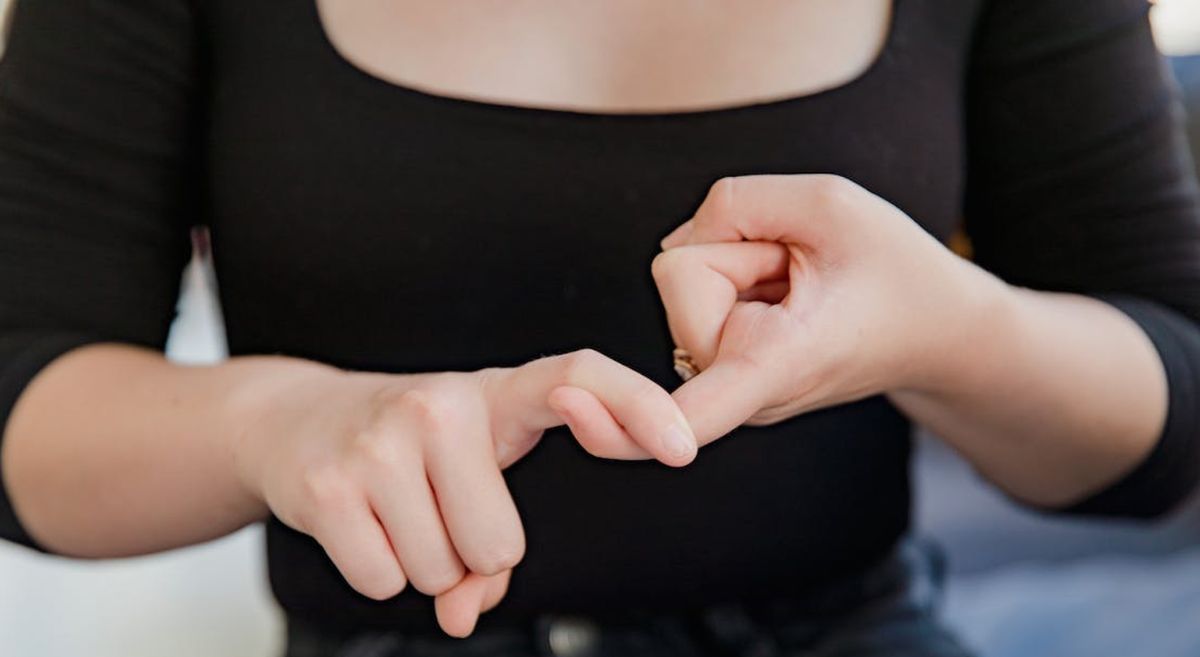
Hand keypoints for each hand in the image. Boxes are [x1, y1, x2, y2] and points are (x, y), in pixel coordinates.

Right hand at [231, 350, 696, 636]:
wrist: (294, 420)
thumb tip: (464, 611)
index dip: (637, 407)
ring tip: (395, 507)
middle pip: (500, 545)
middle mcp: (443, 402)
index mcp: (495, 394)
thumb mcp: (465, 472)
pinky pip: (384, 580)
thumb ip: (491, 545)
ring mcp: (383, 439)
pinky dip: (375, 570)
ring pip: (440, 570)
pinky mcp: (331, 484)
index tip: (683, 447)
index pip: (579, 375)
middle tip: (435, 508)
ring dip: (421, 562)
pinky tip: (360, 520)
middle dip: (469, 554)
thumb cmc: (408, 449)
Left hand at [653, 174, 994, 442]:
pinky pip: (695, 289)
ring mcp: (726, 381)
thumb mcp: (829, 202)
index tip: (578, 413)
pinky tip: (781, 292)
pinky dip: (736, 272)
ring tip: (799, 283)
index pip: (688, 414)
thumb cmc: (894, 270)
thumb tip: (675, 242)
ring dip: (741, 260)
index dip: (629, 419)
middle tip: (804, 270)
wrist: (935, 327)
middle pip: (679, 274)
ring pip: (685, 278)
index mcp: (774, 367)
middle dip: (737, 248)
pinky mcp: (718, 362)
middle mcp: (740, 392)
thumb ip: (737, 202)